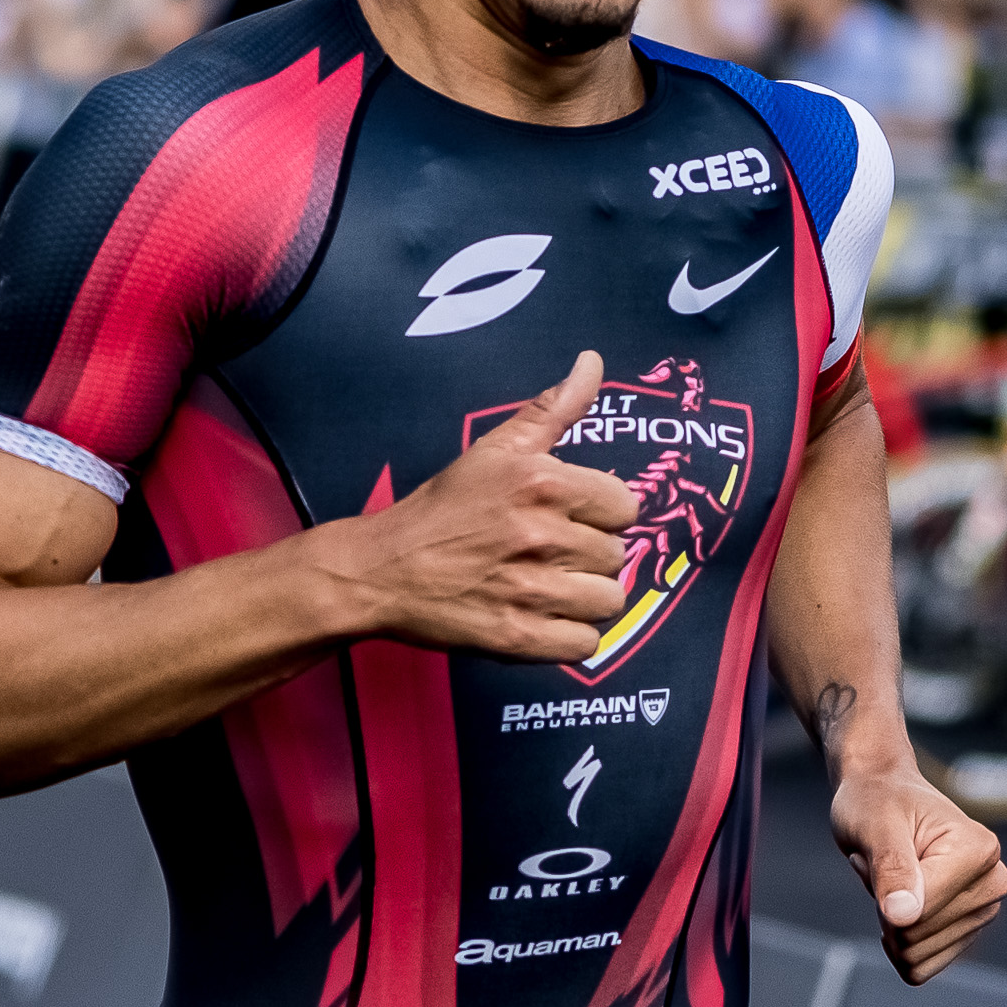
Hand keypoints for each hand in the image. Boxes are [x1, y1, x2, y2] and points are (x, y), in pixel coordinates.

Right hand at [325, 347, 636, 662]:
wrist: (380, 570)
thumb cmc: (441, 509)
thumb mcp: (494, 449)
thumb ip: (553, 408)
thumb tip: (592, 361)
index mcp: (542, 482)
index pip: (626, 506)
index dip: (601, 514)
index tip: (569, 519)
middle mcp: (541, 534)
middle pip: (617, 556)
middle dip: (588, 557)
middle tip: (546, 555)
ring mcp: (531, 590)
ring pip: (609, 602)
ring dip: (584, 599)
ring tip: (547, 588)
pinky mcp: (518, 638)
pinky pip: (586, 644)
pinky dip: (569, 637)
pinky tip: (541, 619)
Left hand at [833, 758, 1006, 984]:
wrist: (884, 796)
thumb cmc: (878, 803)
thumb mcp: (876, 826)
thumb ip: (892, 870)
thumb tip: (903, 917)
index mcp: (980, 851)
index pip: (920, 913)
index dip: (884, 893)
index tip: (880, 850)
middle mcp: (993, 883)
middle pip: (917, 939)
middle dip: (885, 908)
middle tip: (883, 863)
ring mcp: (983, 910)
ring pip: (916, 957)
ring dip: (889, 921)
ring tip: (892, 877)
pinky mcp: (966, 930)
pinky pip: (921, 966)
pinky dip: (898, 939)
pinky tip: (901, 900)